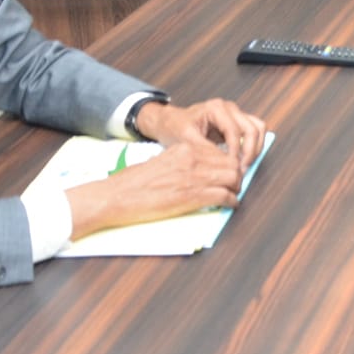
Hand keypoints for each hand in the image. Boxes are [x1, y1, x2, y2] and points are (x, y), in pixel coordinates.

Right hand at [65, 137, 245, 238]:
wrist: (116, 196)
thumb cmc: (133, 183)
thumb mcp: (161, 161)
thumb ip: (181, 161)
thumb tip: (197, 169)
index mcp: (184, 148)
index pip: (220, 152)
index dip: (228, 164)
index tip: (229, 172)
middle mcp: (192, 159)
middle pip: (231, 163)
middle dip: (237, 175)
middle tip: (235, 185)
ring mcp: (194, 177)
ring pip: (233, 178)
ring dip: (237, 188)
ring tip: (233, 195)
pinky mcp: (193, 196)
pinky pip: (225, 196)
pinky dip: (232, 202)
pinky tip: (229, 205)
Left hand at [130, 98, 269, 170]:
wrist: (169, 122)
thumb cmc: (174, 128)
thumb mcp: (186, 140)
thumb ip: (206, 150)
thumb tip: (224, 164)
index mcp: (216, 108)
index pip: (235, 131)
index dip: (236, 151)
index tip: (232, 168)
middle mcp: (229, 108)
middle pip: (253, 128)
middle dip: (250, 151)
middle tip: (242, 170)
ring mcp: (235, 113)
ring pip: (258, 128)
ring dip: (255, 148)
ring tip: (245, 165)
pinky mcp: (237, 122)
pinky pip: (254, 132)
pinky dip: (253, 146)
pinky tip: (243, 159)